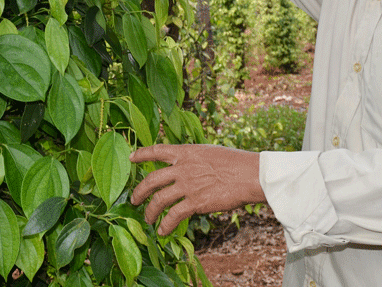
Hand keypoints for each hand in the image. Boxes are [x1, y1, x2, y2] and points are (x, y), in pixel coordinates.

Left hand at [130, 144, 265, 234]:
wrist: (250, 174)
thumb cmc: (236, 162)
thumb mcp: (210, 152)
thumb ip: (194, 159)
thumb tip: (187, 166)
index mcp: (186, 152)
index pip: (157, 150)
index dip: (142, 154)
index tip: (131, 158)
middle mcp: (183, 167)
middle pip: (151, 179)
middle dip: (139, 191)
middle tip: (134, 199)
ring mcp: (188, 185)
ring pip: (158, 200)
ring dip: (150, 211)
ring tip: (147, 219)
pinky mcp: (196, 202)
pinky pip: (173, 216)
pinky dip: (165, 225)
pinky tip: (163, 231)